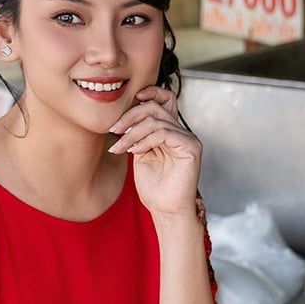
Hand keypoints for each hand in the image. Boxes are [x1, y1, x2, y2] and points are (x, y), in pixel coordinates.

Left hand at [109, 86, 200, 218]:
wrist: (165, 210)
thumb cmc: (154, 187)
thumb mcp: (140, 154)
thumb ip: (137, 134)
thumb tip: (124, 117)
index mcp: (170, 131)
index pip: (163, 100)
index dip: (148, 93)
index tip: (126, 103)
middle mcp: (181, 132)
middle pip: (156, 108)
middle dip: (130, 116)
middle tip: (114, 129)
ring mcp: (188, 138)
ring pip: (156, 121)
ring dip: (132, 133)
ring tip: (120, 146)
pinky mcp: (191, 147)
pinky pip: (165, 133)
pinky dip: (145, 140)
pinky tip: (134, 151)